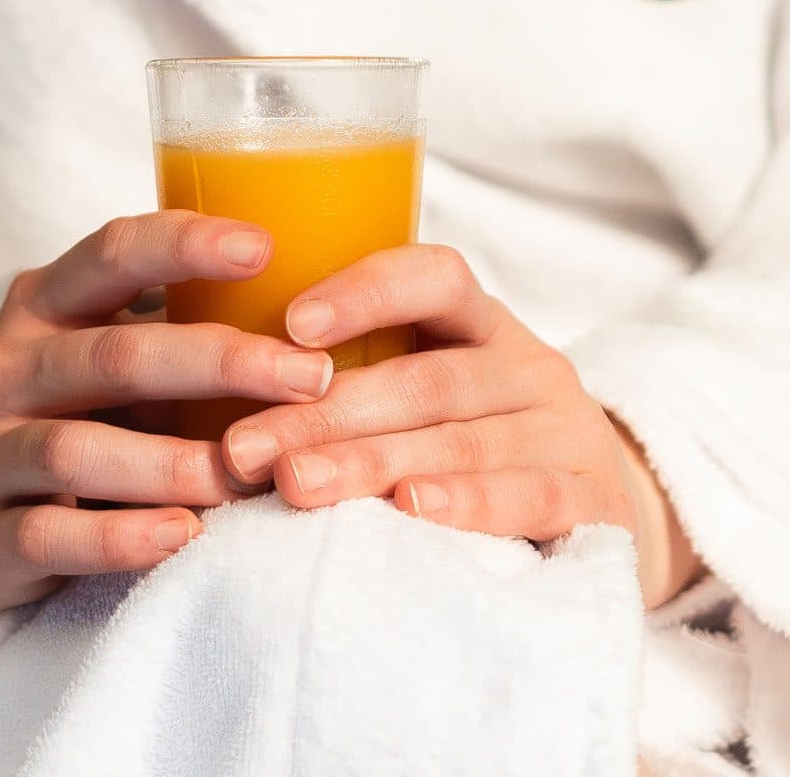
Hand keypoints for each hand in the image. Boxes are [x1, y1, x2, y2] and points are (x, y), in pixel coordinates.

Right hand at [0, 212, 335, 611]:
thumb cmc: (89, 423)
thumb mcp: (122, 363)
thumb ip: (188, 333)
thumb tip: (329, 314)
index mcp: (45, 304)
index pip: (112, 253)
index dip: (185, 245)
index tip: (265, 248)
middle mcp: (7, 367)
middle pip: (115, 355)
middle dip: (219, 363)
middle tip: (311, 378)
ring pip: (77, 449)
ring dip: (174, 462)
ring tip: (251, 475)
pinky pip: (50, 535)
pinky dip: (120, 538)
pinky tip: (184, 535)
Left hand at [218, 244, 702, 607]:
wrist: (593, 512)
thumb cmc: (465, 446)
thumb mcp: (420, 395)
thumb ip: (340, 384)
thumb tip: (193, 397)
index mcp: (479, 325)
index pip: (436, 278)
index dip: (367, 291)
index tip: (291, 323)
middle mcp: (527, 367)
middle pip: (428, 379)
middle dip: (326, 412)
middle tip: (243, 447)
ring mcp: (567, 433)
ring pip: (464, 439)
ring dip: (372, 463)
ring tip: (297, 484)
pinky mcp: (596, 504)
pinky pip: (530, 496)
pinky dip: (469, 503)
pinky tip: (410, 509)